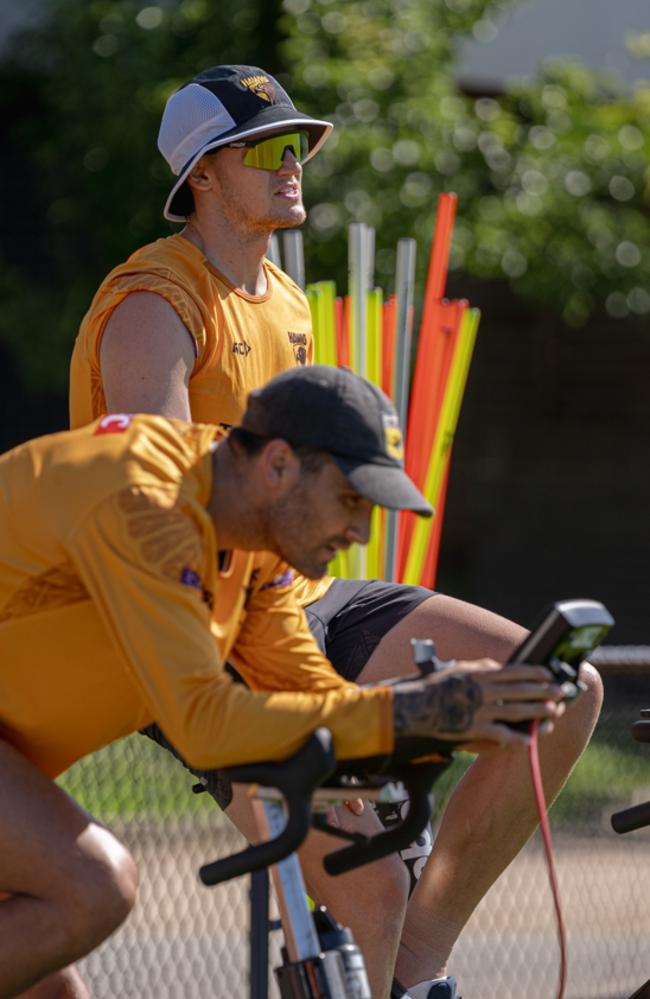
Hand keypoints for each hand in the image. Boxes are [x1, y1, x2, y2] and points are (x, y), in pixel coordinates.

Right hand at [391, 659, 565, 748]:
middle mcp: (482, 690)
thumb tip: (504, 667)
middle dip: (543, 691)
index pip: (515, 670)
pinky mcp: (472, 728)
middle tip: (560, 693)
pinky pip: (499, 734)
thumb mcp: (460, 669)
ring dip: (537, 712)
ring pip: (515, 710)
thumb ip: (482, 668)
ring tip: (553, 713)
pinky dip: (515, 738)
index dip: (535, 672)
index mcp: (480, 673)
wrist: (415, 706)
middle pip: (520, 690)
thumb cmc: (437, 686)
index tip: (549, 674)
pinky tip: (528, 741)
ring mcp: (478, 710)